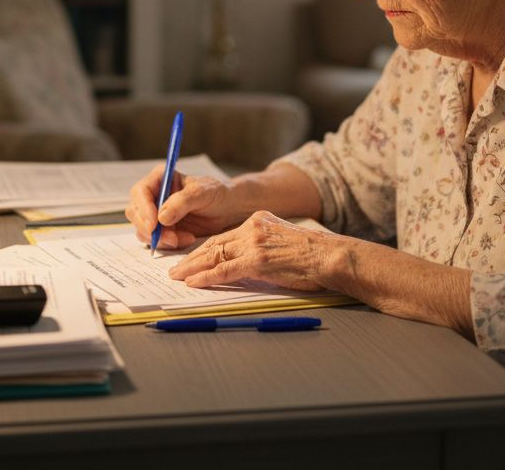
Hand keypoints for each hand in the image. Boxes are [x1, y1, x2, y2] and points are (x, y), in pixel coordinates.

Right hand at [125, 164, 246, 249]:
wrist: (228, 209)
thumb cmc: (216, 194)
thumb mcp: (202, 193)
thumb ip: (181, 202)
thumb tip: (161, 218)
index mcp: (160, 178)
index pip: (140, 192)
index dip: (143, 209)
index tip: (155, 225)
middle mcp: (153, 195)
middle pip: (135, 213)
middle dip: (150, 229)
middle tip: (171, 238)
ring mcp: (155, 213)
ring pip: (143, 229)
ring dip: (160, 239)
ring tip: (185, 239)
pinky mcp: (162, 229)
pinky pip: (155, 240)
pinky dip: (168, 244)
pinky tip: (187, 239)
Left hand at [167, 211, 339, 292]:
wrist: (329, 256)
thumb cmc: (312, 257)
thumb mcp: (283, 243)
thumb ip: (262, 248)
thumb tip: (246, 264)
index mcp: (259, 221)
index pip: (224, 236)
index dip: (204, 248)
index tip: (191, 258)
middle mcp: (252, 228)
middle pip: (214, 243)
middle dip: (192, 258)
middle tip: (175, 268)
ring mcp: (254, 243)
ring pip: (214, 255)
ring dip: (192, 268)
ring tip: (177, 276)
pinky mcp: (257, 260)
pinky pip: (224, 270)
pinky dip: (205, 277)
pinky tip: (193, 282)